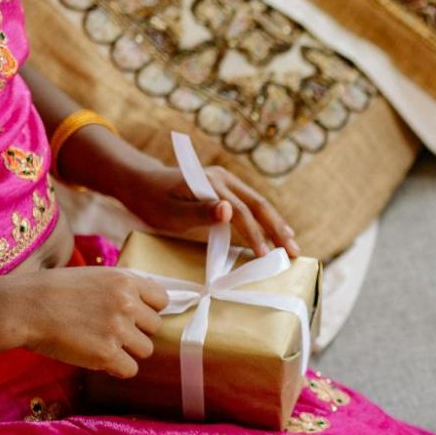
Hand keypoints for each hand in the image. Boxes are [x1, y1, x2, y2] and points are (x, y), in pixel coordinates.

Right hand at [0, 269, 170, 377]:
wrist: (22, 308)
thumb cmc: (50, 291)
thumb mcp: (92, 276)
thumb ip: (119, 288)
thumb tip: (143, 304)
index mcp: (125, 280)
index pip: (162, 300)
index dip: (147, 310)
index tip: (131, 316)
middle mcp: (127, 303)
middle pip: (155, 327)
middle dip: (136, 332)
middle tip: (109, 333)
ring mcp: (118, 329)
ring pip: (145, 350)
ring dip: (127, 351)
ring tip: (100, 345)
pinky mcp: (107, 354)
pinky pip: (130, 369)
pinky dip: (116, 369)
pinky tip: (96, 359)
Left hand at [115, 159, 299, 258]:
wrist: (141, 183)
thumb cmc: (152, 201)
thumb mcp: (170, 212)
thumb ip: (199, 212)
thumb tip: (228, 210)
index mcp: (212, 183)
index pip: (241, 211)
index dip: (256, 234)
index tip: (266, 256)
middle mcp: (224, 178)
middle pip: (258, 204)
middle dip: (278, 228)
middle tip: (294, 251)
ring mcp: (227, 182)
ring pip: (259, 204)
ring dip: (277, 224)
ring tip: (293, 244)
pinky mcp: (226, 189)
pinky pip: (251, 205)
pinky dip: (266, 220)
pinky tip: (275, 234)